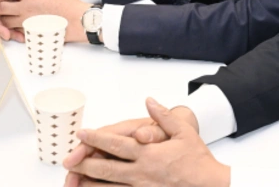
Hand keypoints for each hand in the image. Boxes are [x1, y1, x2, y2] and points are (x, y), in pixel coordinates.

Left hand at [63, 98, 224, 186]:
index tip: (82, 134)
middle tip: (68, 160)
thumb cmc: (197, 159)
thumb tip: (149, 101)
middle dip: (84, 164)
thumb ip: (164, 116)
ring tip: (74, 180)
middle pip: (106, 169)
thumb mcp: (184, 132)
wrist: (210, 185)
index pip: (116, 145)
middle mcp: (142, 173)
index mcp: (149, 154)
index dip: (96, 139)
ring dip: (90, 184)